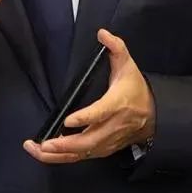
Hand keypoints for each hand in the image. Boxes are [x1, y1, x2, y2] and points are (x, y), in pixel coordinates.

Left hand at [23, 29, 155, 162]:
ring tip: (37, 150)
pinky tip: (46, 154)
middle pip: (88, 140)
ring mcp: (108, 141)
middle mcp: (112, 126)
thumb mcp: (128, 65)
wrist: (154, 116)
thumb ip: (116, 47)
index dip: (85, 118)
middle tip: (43, 143)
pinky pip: (82, 157)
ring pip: (83, 153)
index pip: (100, 113)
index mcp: (117, 104)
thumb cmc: (135, 89)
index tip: (68, 120)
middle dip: (64, 145)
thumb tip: (102, 33)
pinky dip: (64, 158)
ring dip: (59, 155)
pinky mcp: (103, 149)